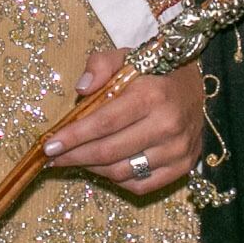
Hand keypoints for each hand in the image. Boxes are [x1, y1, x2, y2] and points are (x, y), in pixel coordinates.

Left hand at [43, 52, 205, 193]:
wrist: (195, 87)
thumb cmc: (152, 72)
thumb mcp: (126, 57)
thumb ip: (100, 65)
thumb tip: (81, 89)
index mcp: (152, 95)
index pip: (104, 122)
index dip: (74, 136)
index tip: (48, 145)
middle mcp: (168, 126)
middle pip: (109, 151)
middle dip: (74, 156)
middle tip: (53, 157)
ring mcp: (178, 150)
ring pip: (121, 171)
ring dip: (91, 168)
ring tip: (75, 158)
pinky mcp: (183, 167)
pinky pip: (139, 185)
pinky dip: (116, 179)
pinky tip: (102, 166)